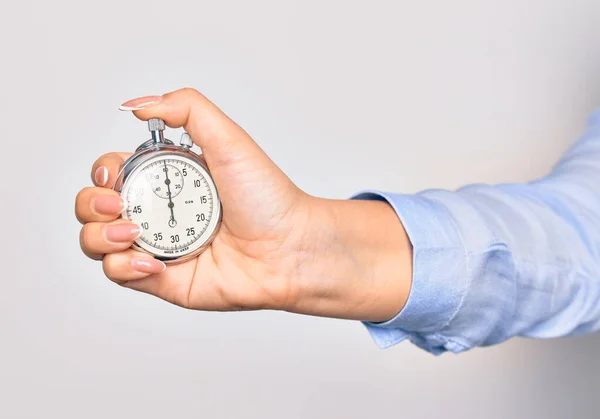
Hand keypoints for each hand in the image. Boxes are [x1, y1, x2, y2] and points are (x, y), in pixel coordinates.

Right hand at [75, 88, 411, 321]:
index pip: (113, 172)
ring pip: (97, 243)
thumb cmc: (268, 198)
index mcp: (169, 178)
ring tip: (133, 232)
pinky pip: (121, 275)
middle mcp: (159, 212)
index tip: (114, 174)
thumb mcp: (229, 138)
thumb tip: (136, 105)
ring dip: (100, 236)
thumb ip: (186, 109)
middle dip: (91, 204)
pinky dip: (124, 266)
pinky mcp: (163, 279)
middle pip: (95, 207)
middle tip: (119, 204)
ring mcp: (160, 246)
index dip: (103, 172)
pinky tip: (152, 261)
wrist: (292, 247)